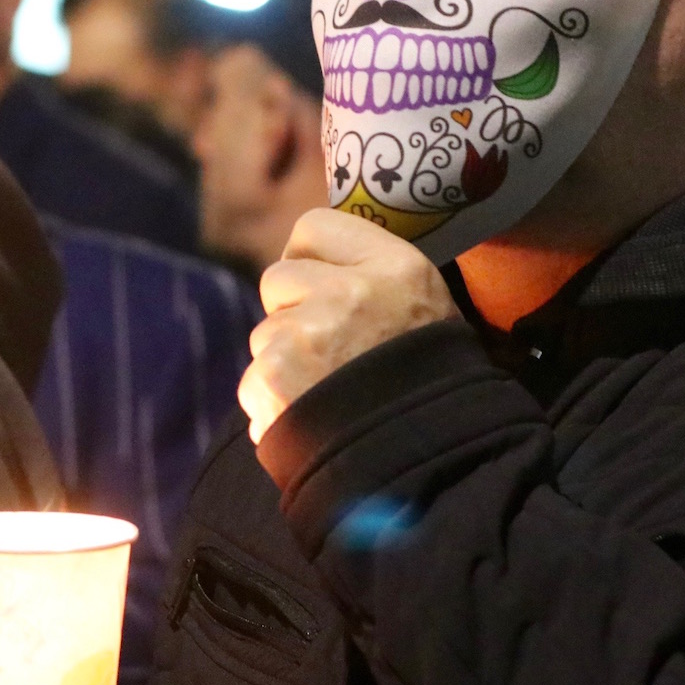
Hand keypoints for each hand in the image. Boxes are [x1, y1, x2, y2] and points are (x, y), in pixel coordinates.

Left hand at [239, 208, 458, 443]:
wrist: (426, 458)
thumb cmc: (430, 385)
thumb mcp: (424, 310)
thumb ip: (374, 277)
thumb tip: (315, 260)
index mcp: (394, 267)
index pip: (314, 226)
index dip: (308, 256)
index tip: (319, 283)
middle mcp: (348, 291)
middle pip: (277, 278)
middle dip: (292, 311)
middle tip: (328, 348)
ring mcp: (307, 334)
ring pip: (263, 334)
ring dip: (284, 361)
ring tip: (325, 391)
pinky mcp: (273, 377)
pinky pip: (253, 381)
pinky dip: (273, 403)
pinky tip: (308, 417)